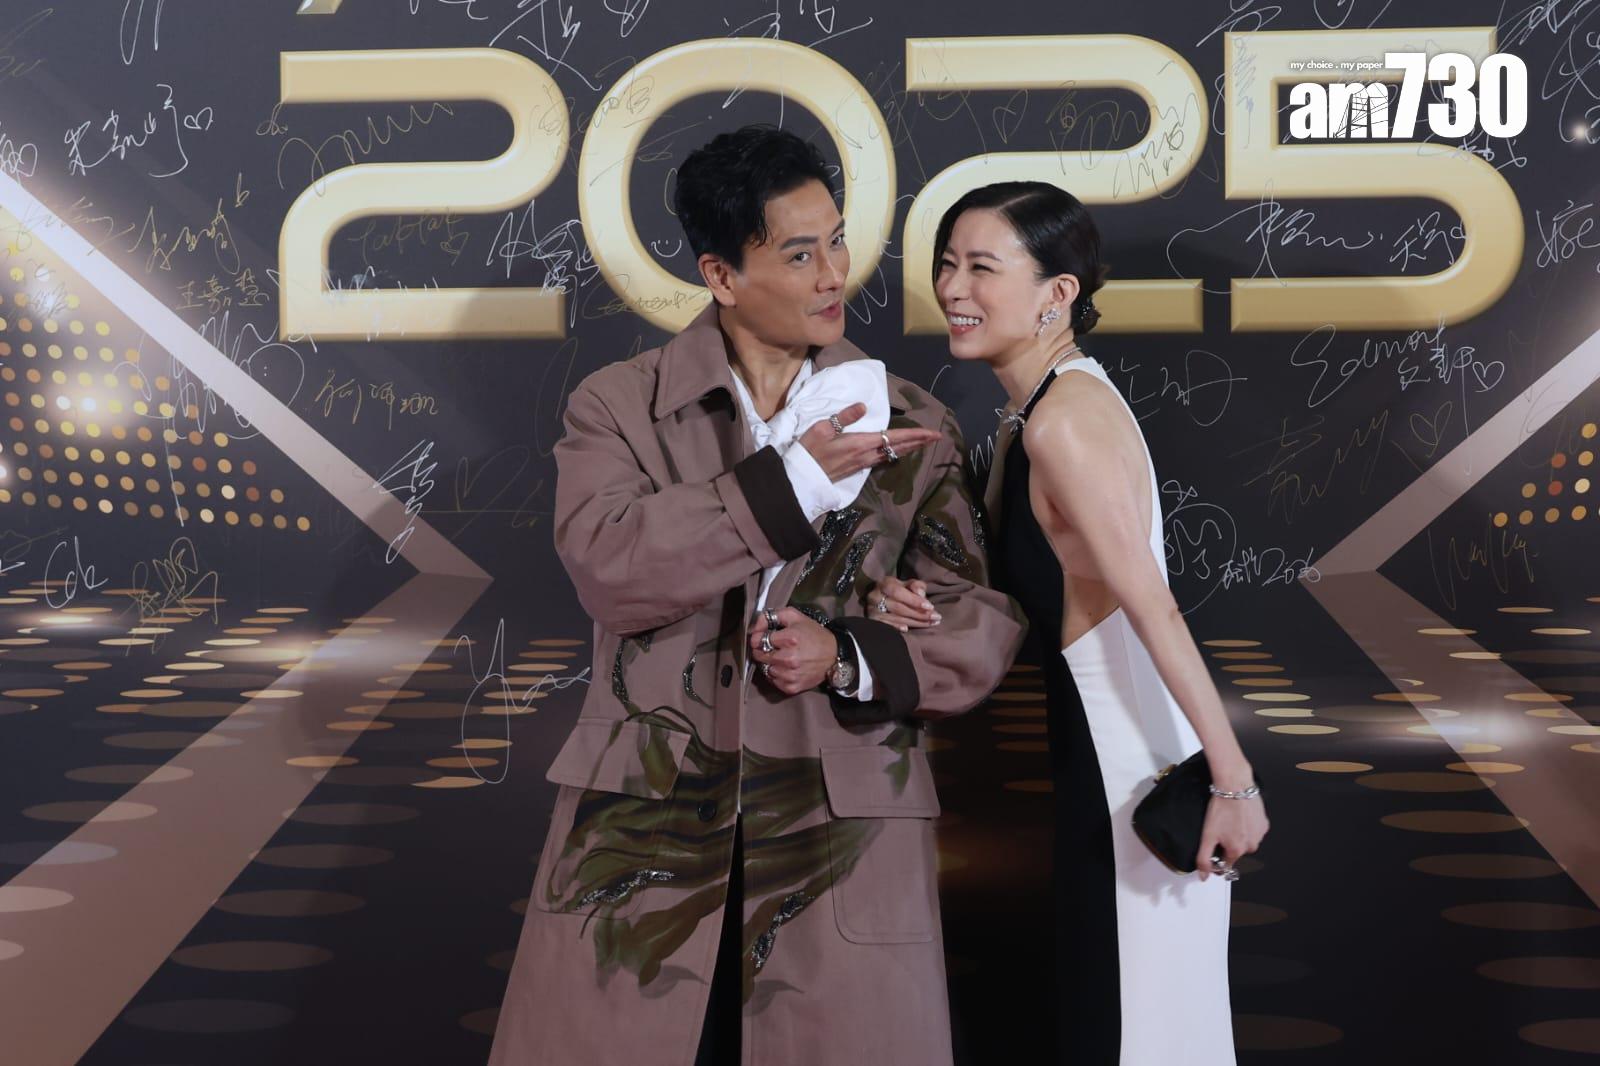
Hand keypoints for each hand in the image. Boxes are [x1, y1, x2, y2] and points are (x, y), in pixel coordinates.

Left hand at [748, 607, 835, 694]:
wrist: (835, 655)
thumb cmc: (814, 634)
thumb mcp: (795, 616)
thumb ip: (771, 616)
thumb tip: (754, 627)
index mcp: (790, 639)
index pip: (760, 639)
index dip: (759, 637)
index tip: (764, 637)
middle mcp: (789, 658)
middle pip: (760, 656)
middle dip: (763, 650)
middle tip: (774, 648)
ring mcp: (790, 674)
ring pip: (766, 669)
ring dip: (770, 664)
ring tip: (782, 658)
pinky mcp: (792, 687)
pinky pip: (773, 681)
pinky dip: (776, 675)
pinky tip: (786, 668)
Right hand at [797, 404, 942, 481]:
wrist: (800, 478)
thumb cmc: (809, 451)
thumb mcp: (822, 429)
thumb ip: (844, 416)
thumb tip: (863, 406)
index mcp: (861, 444)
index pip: (894, 437)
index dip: (915, 435)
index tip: (932, 433)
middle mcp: (867, 455)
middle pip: (899, 447)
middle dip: (919, 442)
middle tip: (936, 437)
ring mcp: (863, 463)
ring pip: (893, 454)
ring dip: (909, 448)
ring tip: (922, 442)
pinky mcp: (858, 467)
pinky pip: (883, 458)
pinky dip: (896, 452)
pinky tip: (899, 450)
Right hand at [862, 575, 938, 632]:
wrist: (882, 598)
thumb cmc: (899, 591)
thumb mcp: (908, 585)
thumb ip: (917, 586)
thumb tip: (921, 594)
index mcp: (885, 583)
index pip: (899, 592)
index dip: (914, 601)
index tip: (930, 607)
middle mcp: (875, 596)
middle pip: (898, 607)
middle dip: (919, 614)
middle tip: (935, 618)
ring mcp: (871, 609)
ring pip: (894, 617)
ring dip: (914, 622)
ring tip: (929, 624)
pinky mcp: (871, 620)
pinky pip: (884, 625)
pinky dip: (896, 627)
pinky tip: (907, 629)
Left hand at [1196, 791, 1268, 881]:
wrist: (1235, 787)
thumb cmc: (1221, 809)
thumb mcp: (1207, 836)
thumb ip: (1204, 859)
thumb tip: (1204, 876)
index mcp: (1237, 851)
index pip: (1226, 865)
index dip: (1217, 858)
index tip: (1213, 847)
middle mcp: (1251, 846)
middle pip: (1236, 852)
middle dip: (1228, 844)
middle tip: (1220, 828)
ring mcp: (1260, 835)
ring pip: (1246, 840)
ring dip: (1238, 834)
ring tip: (1230, 820)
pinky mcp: (1264, 823)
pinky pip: (1254, 830)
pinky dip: (1247, 826)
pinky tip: (1239, 816)